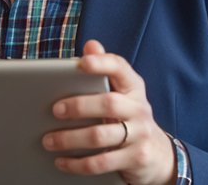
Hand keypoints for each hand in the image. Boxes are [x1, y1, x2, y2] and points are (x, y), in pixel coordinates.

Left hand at [43, 40, 176, 184]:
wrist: (158, 154)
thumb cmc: (129, 117)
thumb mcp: (122, 92)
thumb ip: (105, 70)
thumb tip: (91, 44)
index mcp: (133, 87)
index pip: (120, 68)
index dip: (102, 63)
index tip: (83, 62)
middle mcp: (139, 108)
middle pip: (108, 104)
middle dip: (78, 106)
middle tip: (55, 110)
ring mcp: (139, 134)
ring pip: (100, 136)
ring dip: (70, 139)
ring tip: (48, 140)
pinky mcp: (135, 158)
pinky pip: (101, 162)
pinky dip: (77, 163)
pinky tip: (61, 161)